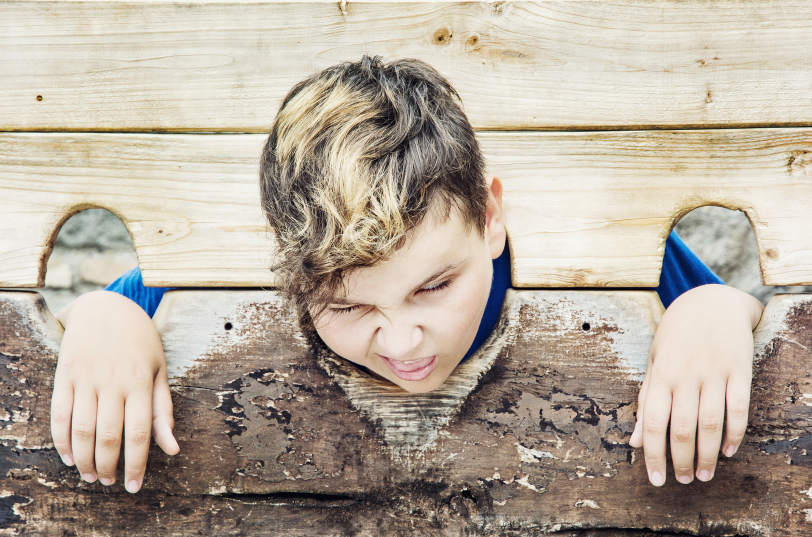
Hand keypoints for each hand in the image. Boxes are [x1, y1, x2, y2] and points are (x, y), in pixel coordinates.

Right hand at [51, 291, 178, 492]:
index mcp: (141, 382)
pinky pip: (59, 414)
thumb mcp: (160, 371)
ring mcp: (86, 378)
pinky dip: (62, 440)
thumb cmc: (140, 342)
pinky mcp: (64, 376)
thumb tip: (173, 449)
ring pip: (82, 429)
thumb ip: (164, 411)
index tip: (134, 485)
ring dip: (85, 459)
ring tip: (91, 475)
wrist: (104, 307)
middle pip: (109, 436)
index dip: (137, 464)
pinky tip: (70, 456)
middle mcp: (113, 382)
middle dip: (109, 466)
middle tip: (109, 482)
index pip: (140, 433)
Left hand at [629, 284, 762, 485]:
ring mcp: (713, 373)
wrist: (710, 302)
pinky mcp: (739, 370)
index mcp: (660, 375)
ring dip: (708, 454)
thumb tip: (635, 442)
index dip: (653, 455)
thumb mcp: (653, 364)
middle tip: (686, 481)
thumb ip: (645, 402)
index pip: (653, 424)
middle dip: (682, 461)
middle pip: (682, 429)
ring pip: (710, 423)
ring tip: (705, 475)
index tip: (656, 480)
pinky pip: (738, 408)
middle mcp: (685, 376)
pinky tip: (729, 451)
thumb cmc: (676, 337)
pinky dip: (735, 433)